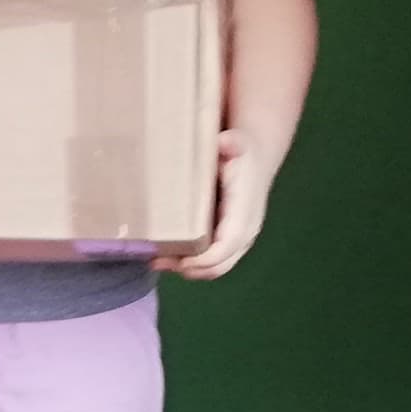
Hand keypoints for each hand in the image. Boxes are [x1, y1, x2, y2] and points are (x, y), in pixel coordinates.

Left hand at [159, 131, 275, 280]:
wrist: (253, 161)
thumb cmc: (242, 154)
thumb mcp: (238, 144)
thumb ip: (231, 143)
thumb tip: (224, 142)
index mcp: (245, 213)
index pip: (229, 245)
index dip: (206, 258)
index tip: (182, 261)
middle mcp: (244, 232)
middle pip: (219, 265)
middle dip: (189, 269)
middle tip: (157, 261)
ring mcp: (237, 241)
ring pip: (213, 268)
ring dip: (185, 269)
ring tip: (156, 260)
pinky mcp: (226, 242)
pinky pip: (210, 262)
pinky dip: (189, 265)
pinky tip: (166, 256)